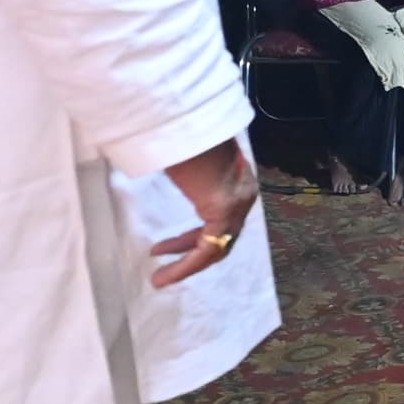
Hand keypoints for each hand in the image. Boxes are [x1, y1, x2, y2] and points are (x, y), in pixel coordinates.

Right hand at [147, 138, 258, 288]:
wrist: (192, 124)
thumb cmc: (184, 137)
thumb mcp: (187, 161)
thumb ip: (184, 175)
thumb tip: (163, 173)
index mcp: (237, 180)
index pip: (219, 219)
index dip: (192, 236)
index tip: (166, 246)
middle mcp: (243, 195)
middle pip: (220, 236)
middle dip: (188, 252)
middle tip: (162, 259)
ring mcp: (237, 205)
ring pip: (216, 248)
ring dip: (186, 266)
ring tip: (160, 279)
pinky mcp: (225, 212)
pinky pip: (209, 249)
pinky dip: (187, 265)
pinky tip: (166, 275)